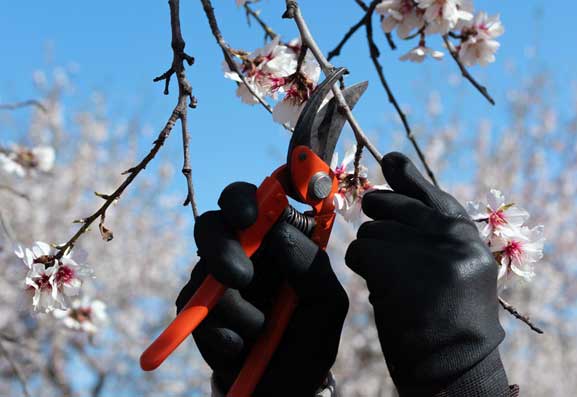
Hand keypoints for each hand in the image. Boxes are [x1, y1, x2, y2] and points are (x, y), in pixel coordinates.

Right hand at [176, 182, 347, 395]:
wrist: (284, 389)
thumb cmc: (310, 340)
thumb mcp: (326, 305)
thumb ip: (311, 267)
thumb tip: (280, 231)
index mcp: (275, 243)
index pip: (253, 203)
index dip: (242, 200)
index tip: (247, 216)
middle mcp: (243, 255)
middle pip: (213, 227)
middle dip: (222, 249)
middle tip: (240, 277)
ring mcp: (216, 283)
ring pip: (203, 274)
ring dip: (232, 307)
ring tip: (259, 330)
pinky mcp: (197, 313)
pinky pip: (193, 312)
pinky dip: (220, 333)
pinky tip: (240, 348)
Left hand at [346, 153, 506, 394]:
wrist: (454, 368)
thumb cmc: (449, 324)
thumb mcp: (455, 270)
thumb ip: (431, 233)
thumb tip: (393, 194)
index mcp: (467, 237)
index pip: (433, 195)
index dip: (408, 177)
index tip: (392, 160)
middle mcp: (452, 236)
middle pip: (391, 205)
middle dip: (377, 221)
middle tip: (385, 250)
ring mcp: (427, 248)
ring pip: (371, 230)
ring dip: (372, 254)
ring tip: (394, 284)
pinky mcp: (399, 264)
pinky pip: (359, 250)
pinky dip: (362, 268)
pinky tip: (381, 289)